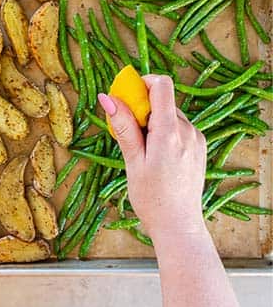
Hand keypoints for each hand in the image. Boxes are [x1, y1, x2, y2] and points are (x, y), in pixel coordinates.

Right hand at [98, 75, 206, 237]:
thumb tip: (108, 98)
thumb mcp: (132, 161)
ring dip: (152, 121)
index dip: (142, 83)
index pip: (162, 86)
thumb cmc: (151, 197)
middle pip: (164, 100)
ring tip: (141, 150)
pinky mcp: (199, 146)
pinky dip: (163, 132)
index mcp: (170, 133)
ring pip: (170, 114)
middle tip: (126, 131)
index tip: (125, 96)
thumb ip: (124, 127)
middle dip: (142, 107)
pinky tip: (154, 155)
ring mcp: (197, 138)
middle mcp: (189, 131)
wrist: (178, 223)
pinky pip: (178, 128)